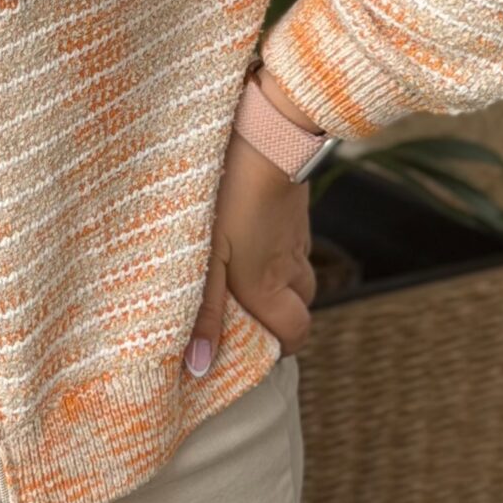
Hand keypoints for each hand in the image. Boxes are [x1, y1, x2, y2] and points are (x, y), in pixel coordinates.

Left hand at [184, 128, 317, 375]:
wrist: (266, 136)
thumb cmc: (229, 199)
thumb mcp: (206, 260)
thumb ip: (204, 312)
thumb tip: (199, 366)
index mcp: (268, 285)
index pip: (295, 335)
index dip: (281, 348)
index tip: (252, 349)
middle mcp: (289, 265)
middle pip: (303, 308)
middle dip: (282, 319)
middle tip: (248, 316)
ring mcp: (296, 235)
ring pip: (301, 274)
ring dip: (282, 285)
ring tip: (248, 280)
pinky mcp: (294, 209)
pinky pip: (295, 242)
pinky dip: (280, 251)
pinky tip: (254, 238)